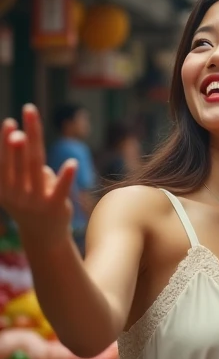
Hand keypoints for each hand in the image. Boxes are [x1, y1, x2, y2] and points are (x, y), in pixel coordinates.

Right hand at [0, 105, 76, 244]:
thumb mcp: (20, 187)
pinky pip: (61, 189)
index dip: (5, 142)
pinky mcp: (56, 207)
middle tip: (18, 124)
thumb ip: (22, 164)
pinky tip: (72, 163)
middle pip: (20, 162)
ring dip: (31, 151)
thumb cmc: (30, 203)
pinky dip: (66, 176)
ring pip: (35, 171)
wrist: (43, 237)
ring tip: (28, 133)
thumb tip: (26, 137)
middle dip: (18, 143)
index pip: (5, 162)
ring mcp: (36, 201)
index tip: (9, 121)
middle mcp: (17, 195)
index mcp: (5, 189)